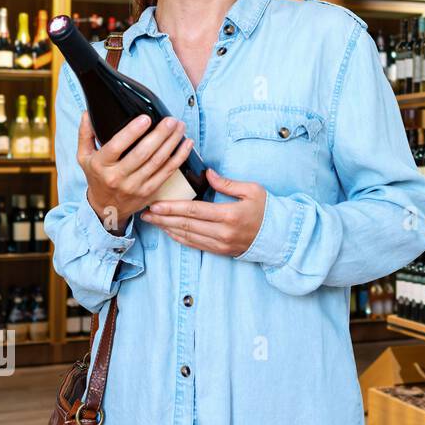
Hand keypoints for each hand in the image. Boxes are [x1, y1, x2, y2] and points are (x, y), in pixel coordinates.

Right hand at [79, 112, 194, 234]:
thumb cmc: (97, 177)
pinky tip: (187, 144)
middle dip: (160, 135)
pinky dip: (179, 157)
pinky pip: (168, 172)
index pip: (117, 146)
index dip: (132, 132)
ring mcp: (136, 186)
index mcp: (101, 165)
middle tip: (171, 120)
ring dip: (172, 142)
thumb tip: (88, 113)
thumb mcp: (84, 157)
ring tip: (180, 127)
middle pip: (142, 153)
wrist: (106, 207)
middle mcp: (118, 177)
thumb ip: (85, 134)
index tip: (146, 118)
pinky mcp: (150, 191)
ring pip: (158, 161)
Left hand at [140, 169, 266, 256]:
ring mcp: (220, 244)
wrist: (280, 236)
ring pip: (186, 236)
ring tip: (152, 221)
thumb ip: (228, 183)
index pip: (193, 210)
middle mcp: (222, 232)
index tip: (155, 203)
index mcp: (229, 215)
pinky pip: (194, 245)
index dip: (172, 207)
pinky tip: (168, 231)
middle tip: (145, 211)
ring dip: (167, 228)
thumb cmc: (268, 210)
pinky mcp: (220, 250)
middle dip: (162, 218)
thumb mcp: (252, 190)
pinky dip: (178, 238)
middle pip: (185, 224)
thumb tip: (208, 174)